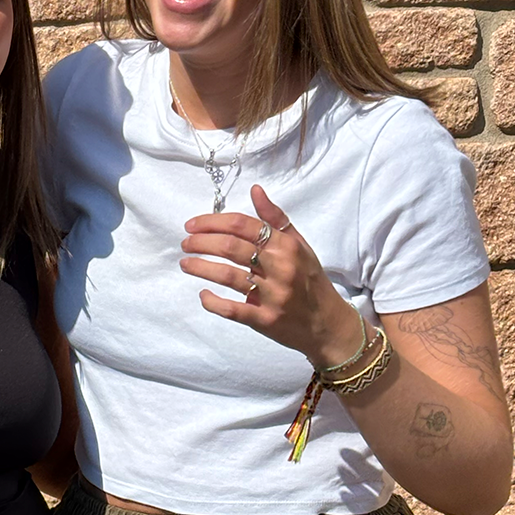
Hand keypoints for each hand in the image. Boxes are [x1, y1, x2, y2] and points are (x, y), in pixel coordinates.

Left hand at [179, 184, 362, 366]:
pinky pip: (233, 309)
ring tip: (185, 263)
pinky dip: (213, 301)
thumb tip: (255, 190)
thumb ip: (275, 218)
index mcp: (286, 246)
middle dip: (200, 242)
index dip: (212, 222)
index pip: (242, 225)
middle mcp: (280, 267)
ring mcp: (273, 295)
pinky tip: (203, 294)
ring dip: (200, 267)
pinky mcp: (266, 320)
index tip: (192, 225)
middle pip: (230, 247)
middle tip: (185, 243)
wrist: (328, 324)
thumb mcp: (299, 245)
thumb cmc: (310, 280)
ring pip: (227, 276)